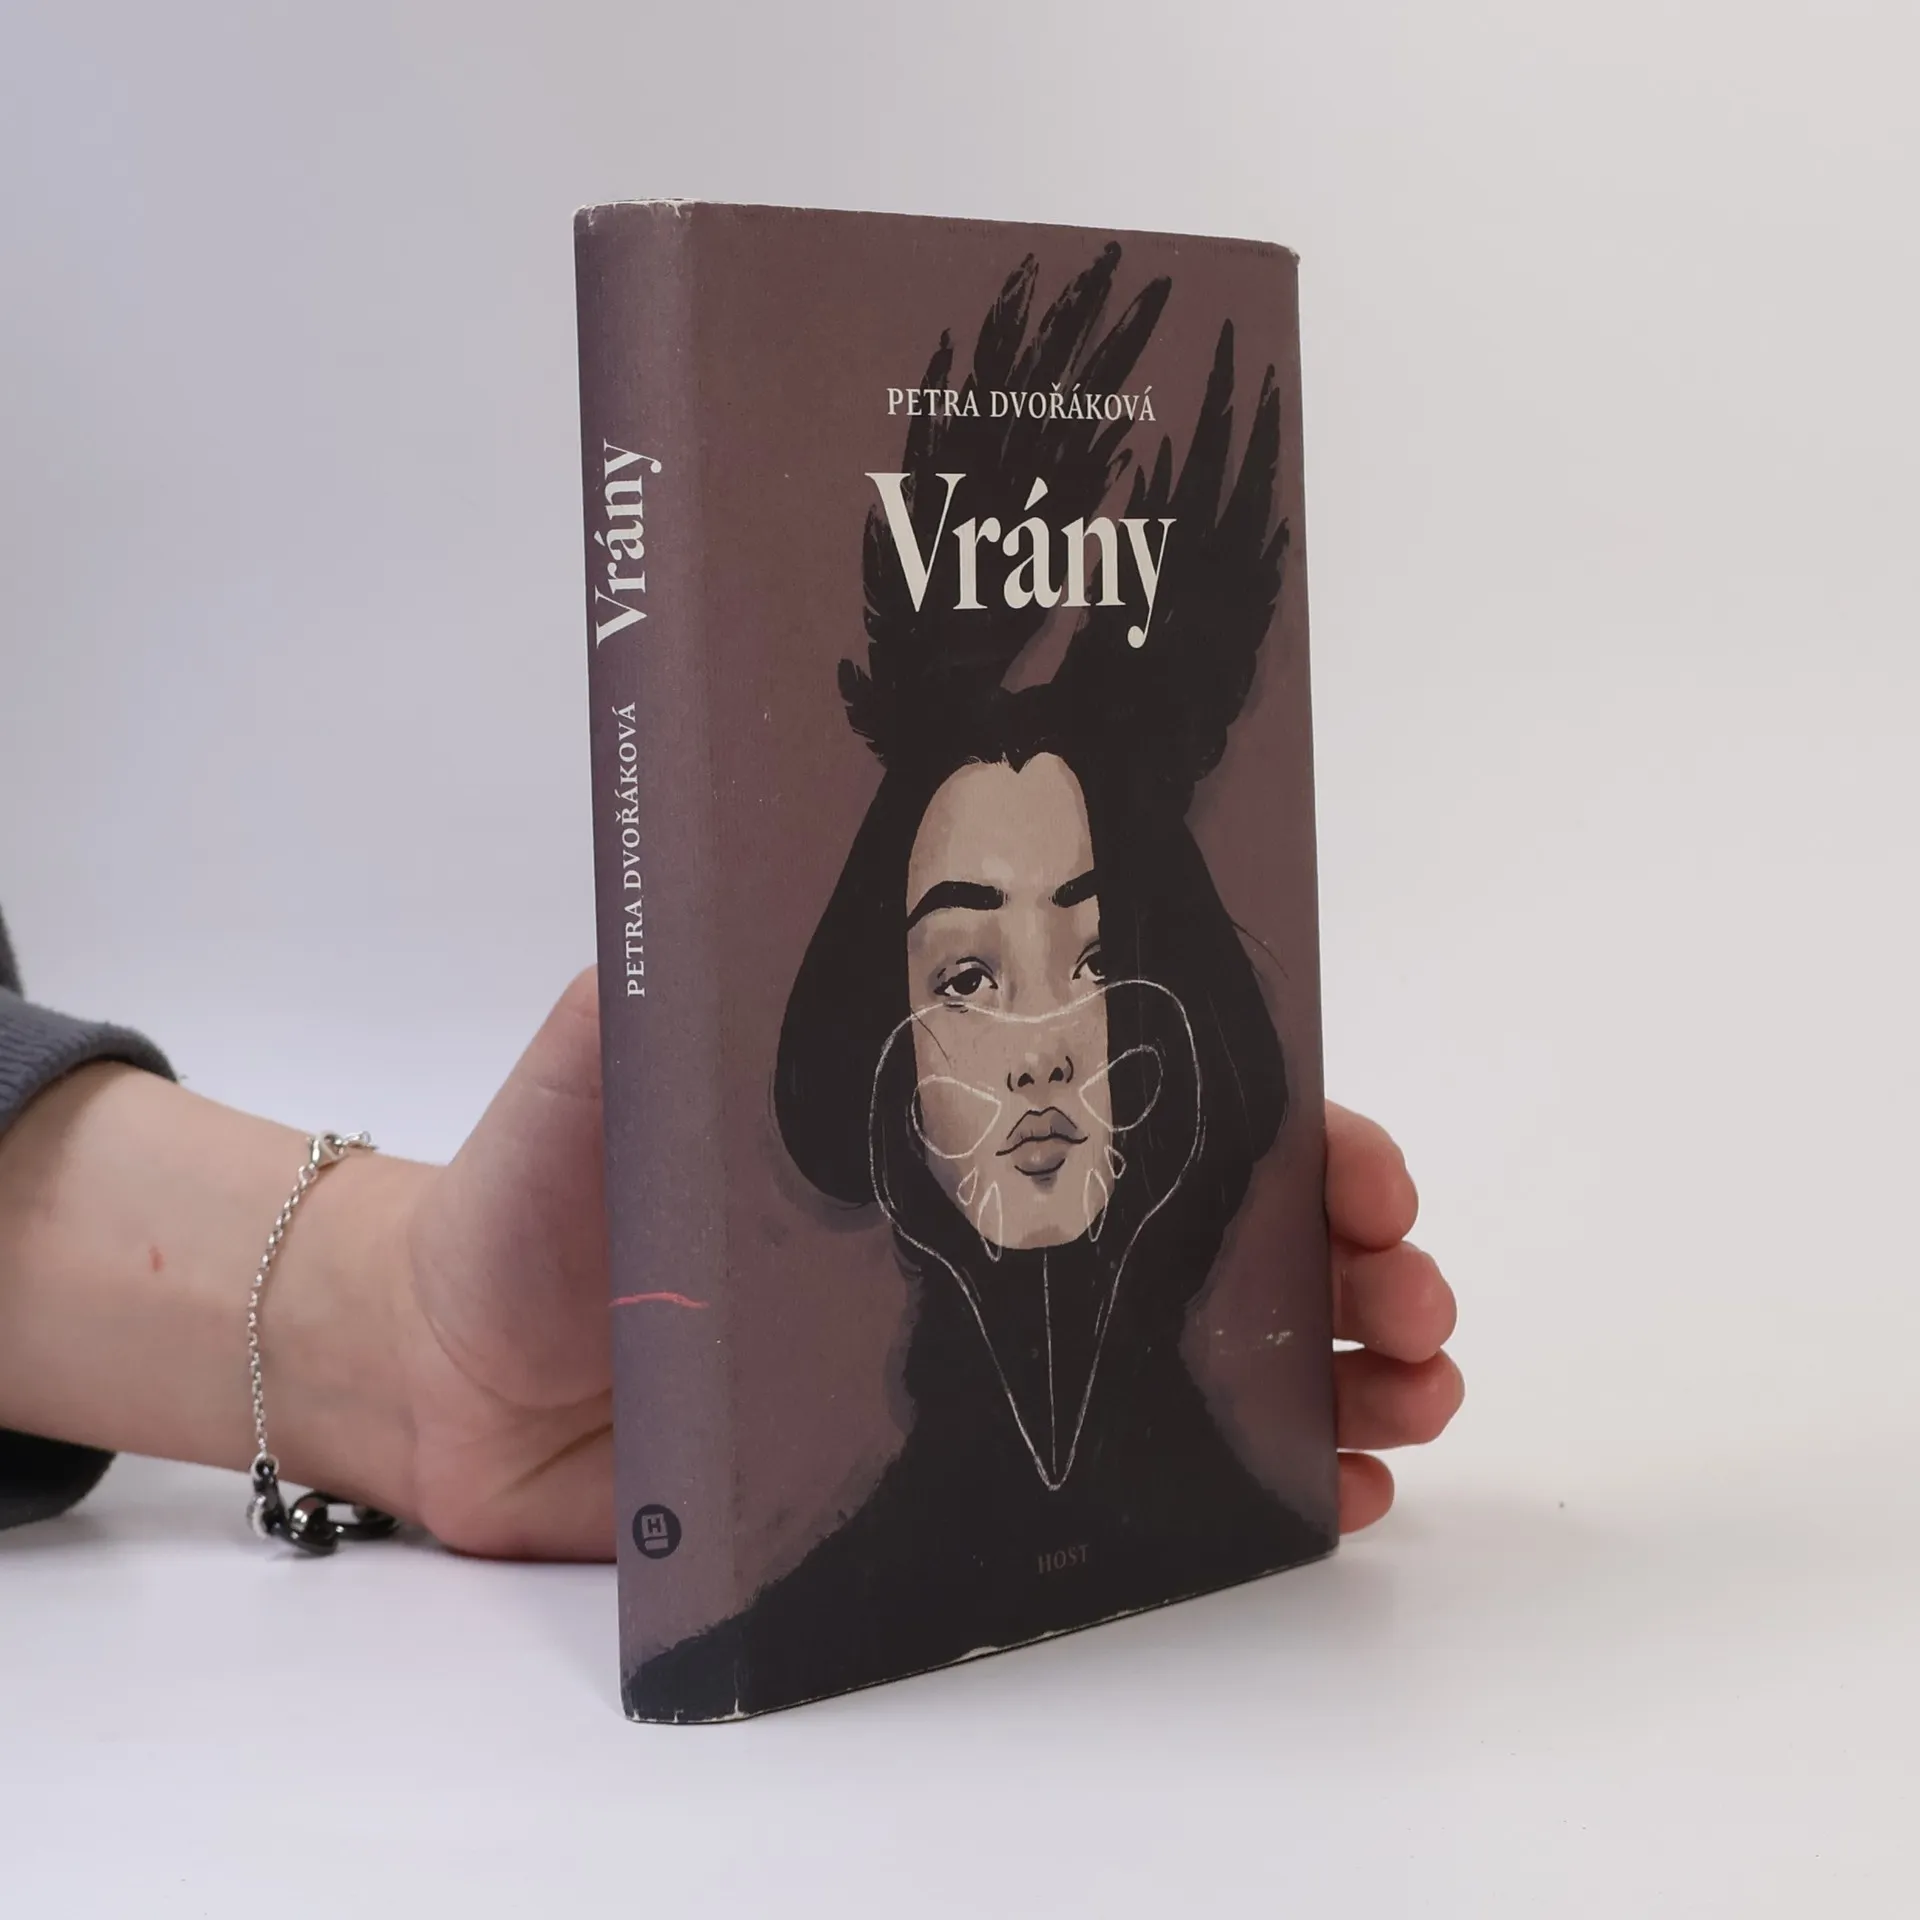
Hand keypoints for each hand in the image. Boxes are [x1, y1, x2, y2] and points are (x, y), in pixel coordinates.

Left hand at [388, 979, 1460, 1557]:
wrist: (459, 1370)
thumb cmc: (542, 1194)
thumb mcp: (611, 1047)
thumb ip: (679, 982)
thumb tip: (746, 886)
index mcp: (948, 1095)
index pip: (1155, 1089)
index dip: (1283, 1128)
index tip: (1363, 1175)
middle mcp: (991, 1206)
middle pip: (1217, 1219)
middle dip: (1345, 1252)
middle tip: (1408, 1300)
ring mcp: (980, 1334)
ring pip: (1203, 1340)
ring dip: (1334, 1362)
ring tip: (1408, 1395)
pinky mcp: (945, 1454)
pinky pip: (1124, 1466)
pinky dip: (1244, 1478)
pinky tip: (1330, 1490)